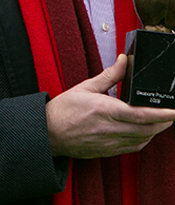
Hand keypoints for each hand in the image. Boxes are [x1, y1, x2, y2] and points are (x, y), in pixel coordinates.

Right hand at [46, 54, 174, 158]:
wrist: (49, 131)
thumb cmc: (63, 109)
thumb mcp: (85, 86)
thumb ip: (109, 75)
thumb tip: (124, 61)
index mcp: (103, 110)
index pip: (139, 114)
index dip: (160, 113)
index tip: (172, 110)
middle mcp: (108, 128)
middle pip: (146, 129)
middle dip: (164, 122)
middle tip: (171, 113)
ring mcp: (109, 142)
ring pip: (142, 140)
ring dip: (155, 131)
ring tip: (161, 121)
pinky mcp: (108, 151)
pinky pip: (133, 148)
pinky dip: (143, 140)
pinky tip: (144, 132)